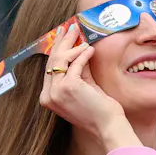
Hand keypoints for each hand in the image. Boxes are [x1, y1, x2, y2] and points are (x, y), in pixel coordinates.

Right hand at [39, 24, 134, 150]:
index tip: (62, 36)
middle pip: (52, 61)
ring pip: (61, 60)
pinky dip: (83, 55)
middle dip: (62, 42)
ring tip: (82, 37)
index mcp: (48, 98)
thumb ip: (77, 71)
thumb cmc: (98, 110)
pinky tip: (90, 50)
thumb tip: (78, 49)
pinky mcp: (69, 86)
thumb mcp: (83, 88)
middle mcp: (48, 96)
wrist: (107, 126)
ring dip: (72, 45)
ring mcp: (57, 91)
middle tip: (70, 28)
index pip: (49, 68)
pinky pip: (75, 64)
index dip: (56, 50)